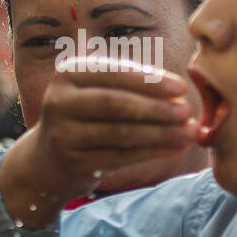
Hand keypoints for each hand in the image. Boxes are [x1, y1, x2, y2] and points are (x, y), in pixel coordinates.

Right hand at [0, 57, 195, 227]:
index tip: (181, 86)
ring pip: (120, 134)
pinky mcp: (74, 163)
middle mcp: (59, 102)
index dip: (149, 81)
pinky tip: (174, 148)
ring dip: (160, 133)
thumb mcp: (97, 90)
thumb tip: (177, 91)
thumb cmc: (86, 115)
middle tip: (187, 112)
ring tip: (189, 132)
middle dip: (156, 108)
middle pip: (116, 104)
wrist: (47, 159)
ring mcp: (63, 135)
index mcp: (67, 73)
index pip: (114, 74)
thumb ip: (130, 83)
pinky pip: (120, 157)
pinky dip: (151, 152)